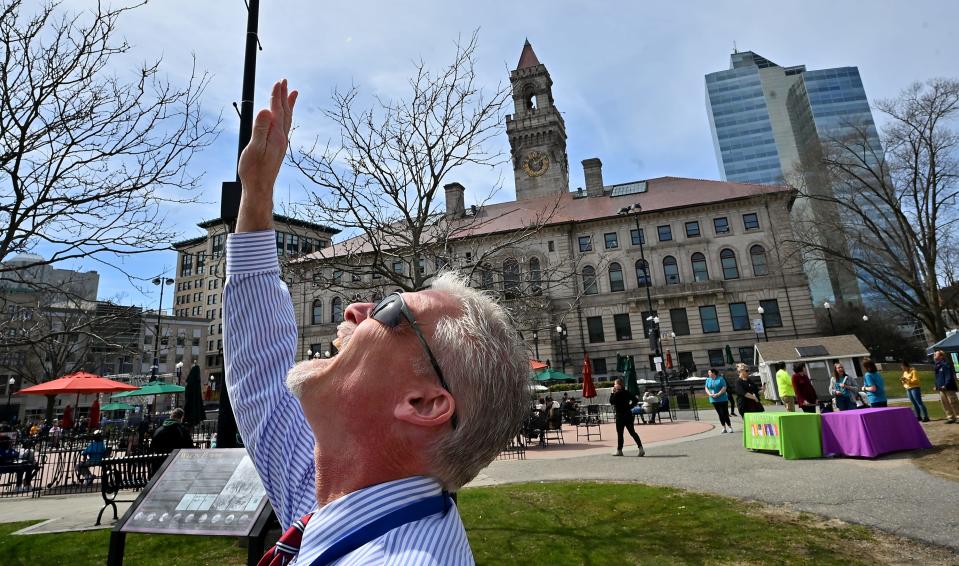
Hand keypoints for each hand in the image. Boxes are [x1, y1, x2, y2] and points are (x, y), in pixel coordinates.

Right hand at [237, 79, 297, 231]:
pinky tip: (284, 116)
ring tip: (292, 93)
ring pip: (287, 119)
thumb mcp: (254, 148)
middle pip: (284, 112)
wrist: (260, 187)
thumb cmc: (254, 170)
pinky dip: (286, 116)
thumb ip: (260, 129)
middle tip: (285, 81)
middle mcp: (281, 138)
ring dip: (288, 104)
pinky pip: (285, 126)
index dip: (277, 96)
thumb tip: (266, 110)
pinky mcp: (278, 147)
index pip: (277, 111)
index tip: (278, 82)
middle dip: (284, 96)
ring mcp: (280, 143)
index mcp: (276, 136)